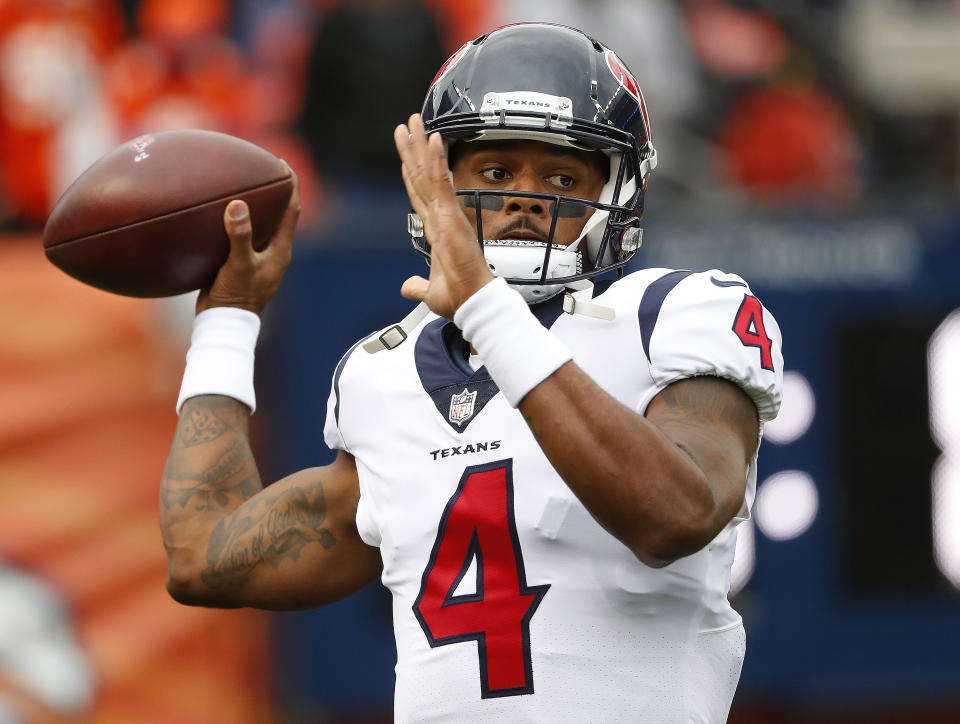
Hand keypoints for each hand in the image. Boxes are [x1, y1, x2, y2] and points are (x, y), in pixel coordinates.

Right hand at [196, 164, 300, 315]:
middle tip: (261, 169)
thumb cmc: (237, 296)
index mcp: (280, 249)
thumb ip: (240, 236)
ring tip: (240, 185)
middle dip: (273, 191)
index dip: (291, 186)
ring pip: (259, 225)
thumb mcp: (239, 264)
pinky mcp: (241, 264)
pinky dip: (234, 222)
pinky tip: (216, 213)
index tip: (284, 165)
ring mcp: (257, 258)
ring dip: (254, 206)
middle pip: (279, 214)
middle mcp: (272, 251)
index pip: (292, 210)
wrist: (225, 323)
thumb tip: (238, 205)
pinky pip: (241, 236)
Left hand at [394, 113, 493, 318]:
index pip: (421, 197)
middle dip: (413, 150)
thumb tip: (406, 287)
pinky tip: (433, 139)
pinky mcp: (451, 216)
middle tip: (407, 125)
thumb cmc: (460, 297)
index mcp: (438, 232)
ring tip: (412, 122)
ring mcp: (447, 214)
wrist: (472, 301)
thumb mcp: (430, 291)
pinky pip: (441, 182)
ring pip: (429, 172)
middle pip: (422, 177)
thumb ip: (416, 286)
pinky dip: (436, 159)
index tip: (406, 157)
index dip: (412, 175)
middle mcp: (442, 218)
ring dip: (420, 145)